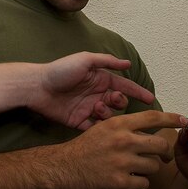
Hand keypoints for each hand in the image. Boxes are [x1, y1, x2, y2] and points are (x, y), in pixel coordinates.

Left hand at [30, 51, 155, 129]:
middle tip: (112, 100)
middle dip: (120, 103)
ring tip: (96, 108)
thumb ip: (106, 61)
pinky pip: (94, 128)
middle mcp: (96, 94)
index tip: (150, 99)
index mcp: (100, 79)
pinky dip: (99, 128)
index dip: (138, 92)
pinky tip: (96, 124)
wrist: (37, 87)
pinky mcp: (78, 122)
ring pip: (109, 117)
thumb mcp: (85, 60)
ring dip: (107, 114)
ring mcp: (88, 109)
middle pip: (118, 103)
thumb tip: (127, 64)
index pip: (124, 86)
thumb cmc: (60, 70)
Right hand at [56, 110, 183, 188]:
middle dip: (165, 153)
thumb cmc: (85, 148)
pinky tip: (127, 181)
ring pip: (154, 166)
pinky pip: (144, 183)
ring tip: (136, 170)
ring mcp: (121, 162)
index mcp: (119, 124)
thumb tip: (151, 129)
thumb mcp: (104, 128)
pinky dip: (139, 183)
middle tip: (163, 157)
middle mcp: (123, 141)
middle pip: (161, 145)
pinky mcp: (119, 182)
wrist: (62, 168)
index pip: (153, 118)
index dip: (172, 119)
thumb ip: (126, 127)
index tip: (185, 121)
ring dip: (149, 170)